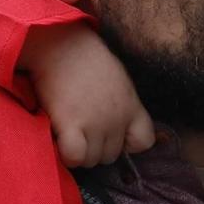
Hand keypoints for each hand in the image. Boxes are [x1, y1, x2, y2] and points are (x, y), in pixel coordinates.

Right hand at [22, 23, 154, 167]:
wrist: (62, 43)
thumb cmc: (85, 57)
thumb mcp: (117, 79)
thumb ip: (121, 103)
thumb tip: (113, 125)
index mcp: (132, 106)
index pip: (144, 142)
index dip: (126, 143)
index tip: (108, 133)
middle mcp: (117, 118)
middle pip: (111, 156)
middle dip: (95, 146)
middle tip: (78, 126)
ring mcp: (96, 123)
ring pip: (91, 160)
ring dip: (78, 151)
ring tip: (65, 129)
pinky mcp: (72, 124)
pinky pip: (74, 157)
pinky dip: (66, 154)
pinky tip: (59, 138)